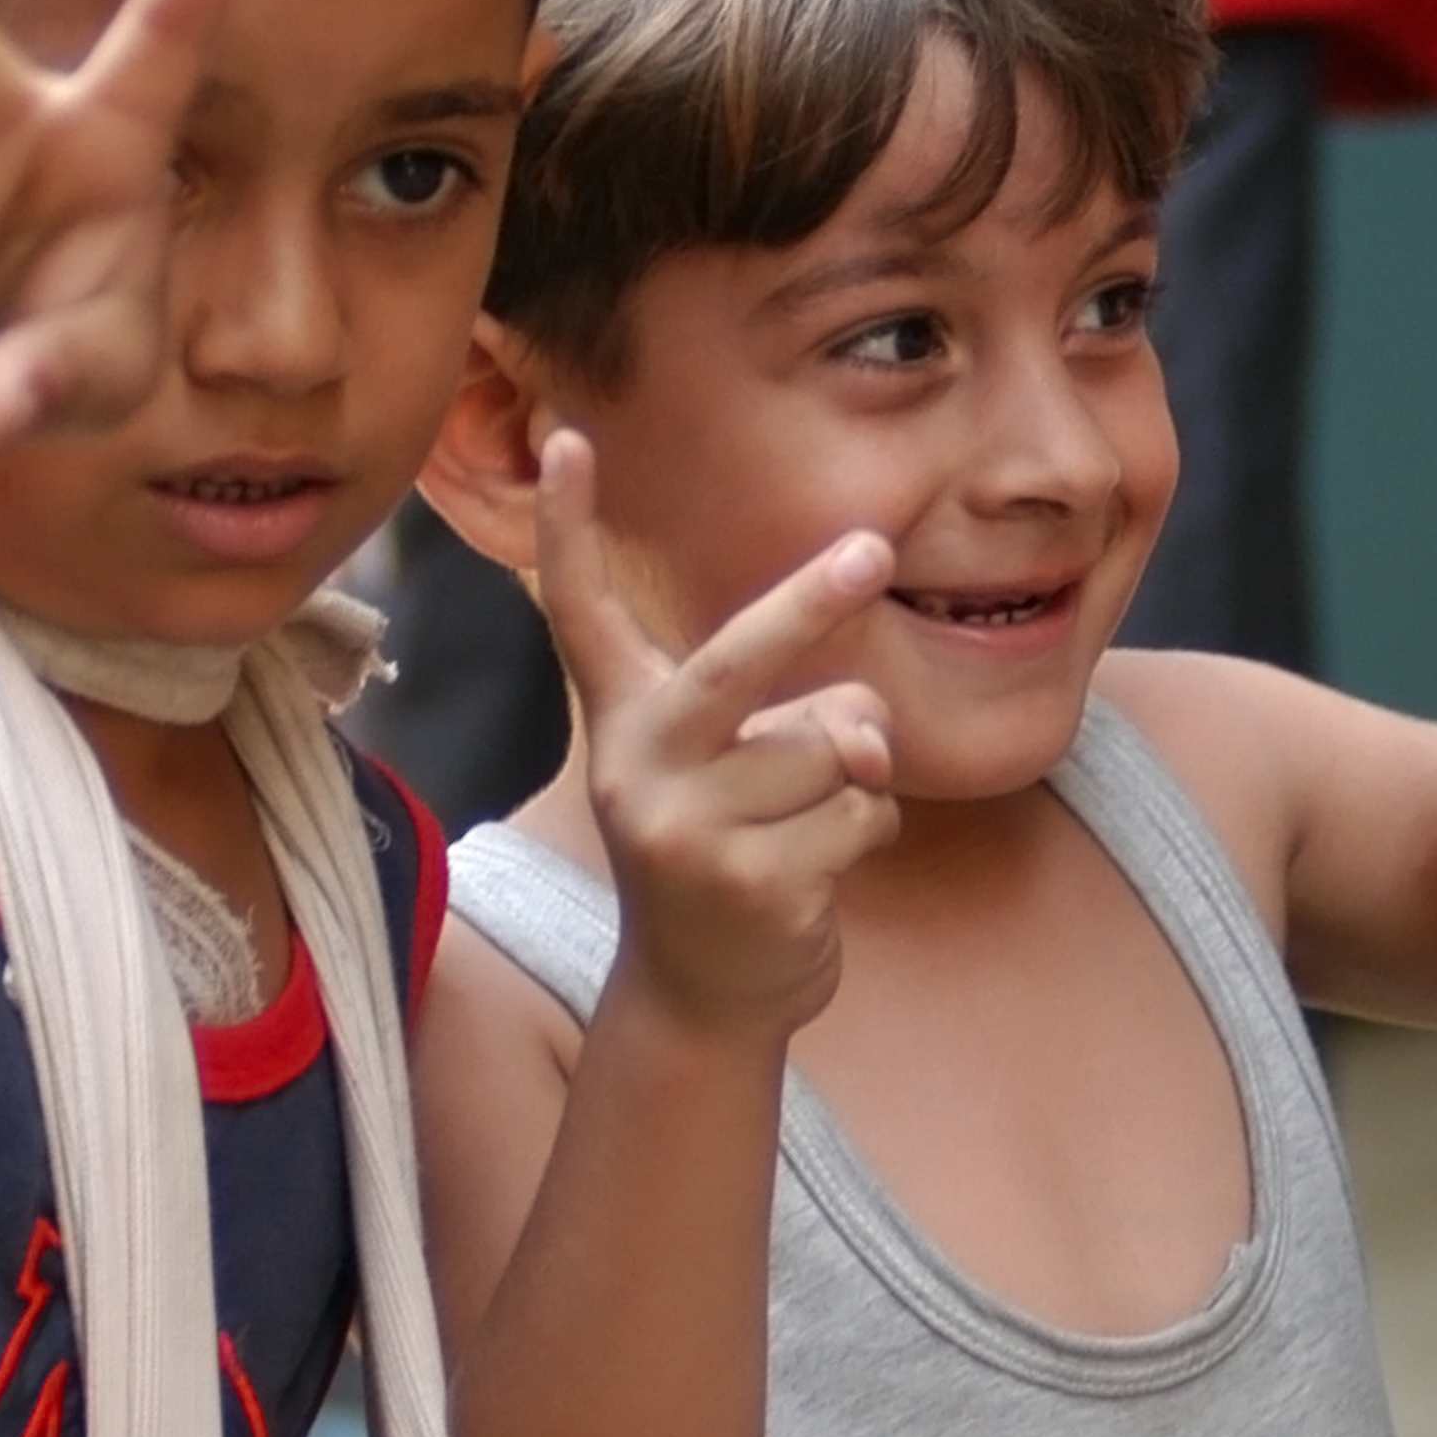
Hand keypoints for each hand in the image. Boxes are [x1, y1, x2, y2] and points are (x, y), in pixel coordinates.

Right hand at [543, 433, 900, 1035]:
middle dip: (810, 604)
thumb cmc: (736, 847)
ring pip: (835, 747)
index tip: (564, 439)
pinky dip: (869, 834)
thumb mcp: (746, 767)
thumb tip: (865, 736)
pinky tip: (816, 872)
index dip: (567, 527)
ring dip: (857, 781)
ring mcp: (685, 831)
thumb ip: (805, 718)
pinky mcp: (746, 886)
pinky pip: (862, 815)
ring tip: (805, 825)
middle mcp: (637, 767)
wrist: (702, 997)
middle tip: (872, 548)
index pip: (582, 611)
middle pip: (736, 663)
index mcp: (626, 720)